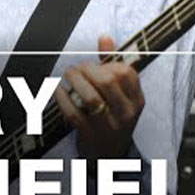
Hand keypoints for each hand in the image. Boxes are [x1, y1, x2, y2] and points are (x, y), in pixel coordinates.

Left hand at [54, 35, 144, 160]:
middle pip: (107, 82)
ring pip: (91, 97)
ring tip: (67, 74)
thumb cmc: (113, 118)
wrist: (109, 157)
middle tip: (77, 68)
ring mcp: (109, 126)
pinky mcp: (90, 135)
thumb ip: (113, 65)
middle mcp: (126, 114)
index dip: (109, 63)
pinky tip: (57, 90)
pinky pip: (74, 113)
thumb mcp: (121, 95)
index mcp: (137, 101)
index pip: (126, 73)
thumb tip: (105, 37)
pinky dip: (63, 98)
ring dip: (75, 81)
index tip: (97, 65)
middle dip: (88, 69)